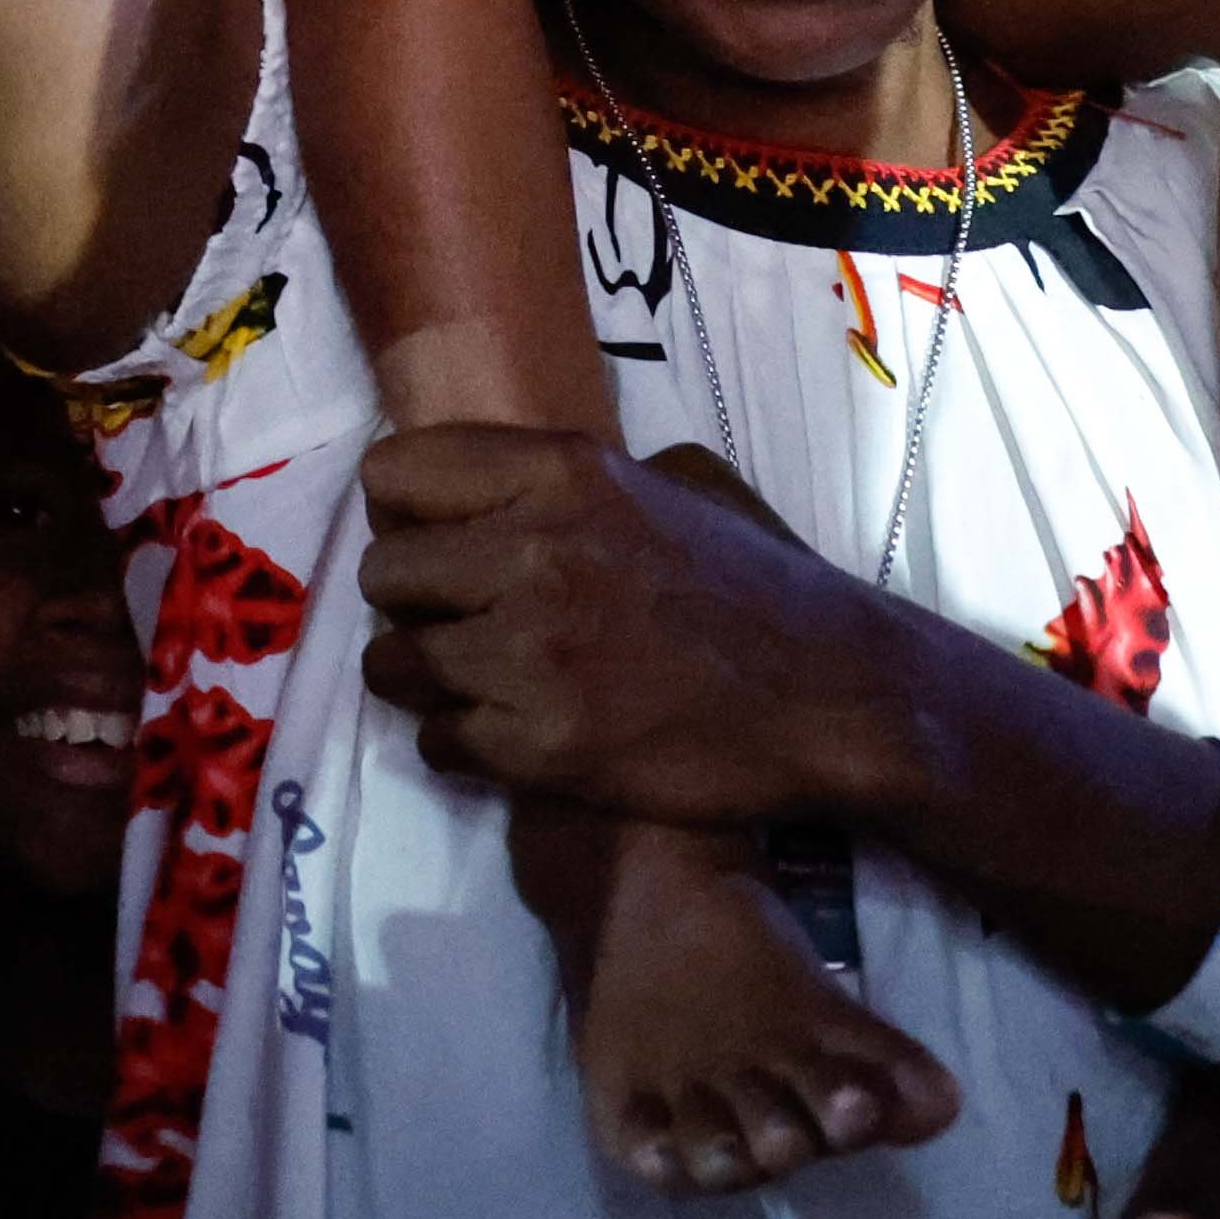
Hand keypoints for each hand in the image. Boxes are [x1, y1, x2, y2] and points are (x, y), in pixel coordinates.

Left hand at [355, 424, 894, 832]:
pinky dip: (461, 743)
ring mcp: (534, 654)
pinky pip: (438, 742)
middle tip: (458, 623)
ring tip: (475, 684)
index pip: (395, 474)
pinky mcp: (544, 746)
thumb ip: (580, 481)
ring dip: (423, 679)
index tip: (437, 543)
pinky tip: (507, 733)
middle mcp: (533, 551)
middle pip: (383, 575)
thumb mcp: (681, 481)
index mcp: (562, 472)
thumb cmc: (764, 585)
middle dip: (411, 603)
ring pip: (394, 666)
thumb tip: (502, 491)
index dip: (407, 515)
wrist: (835, 699)